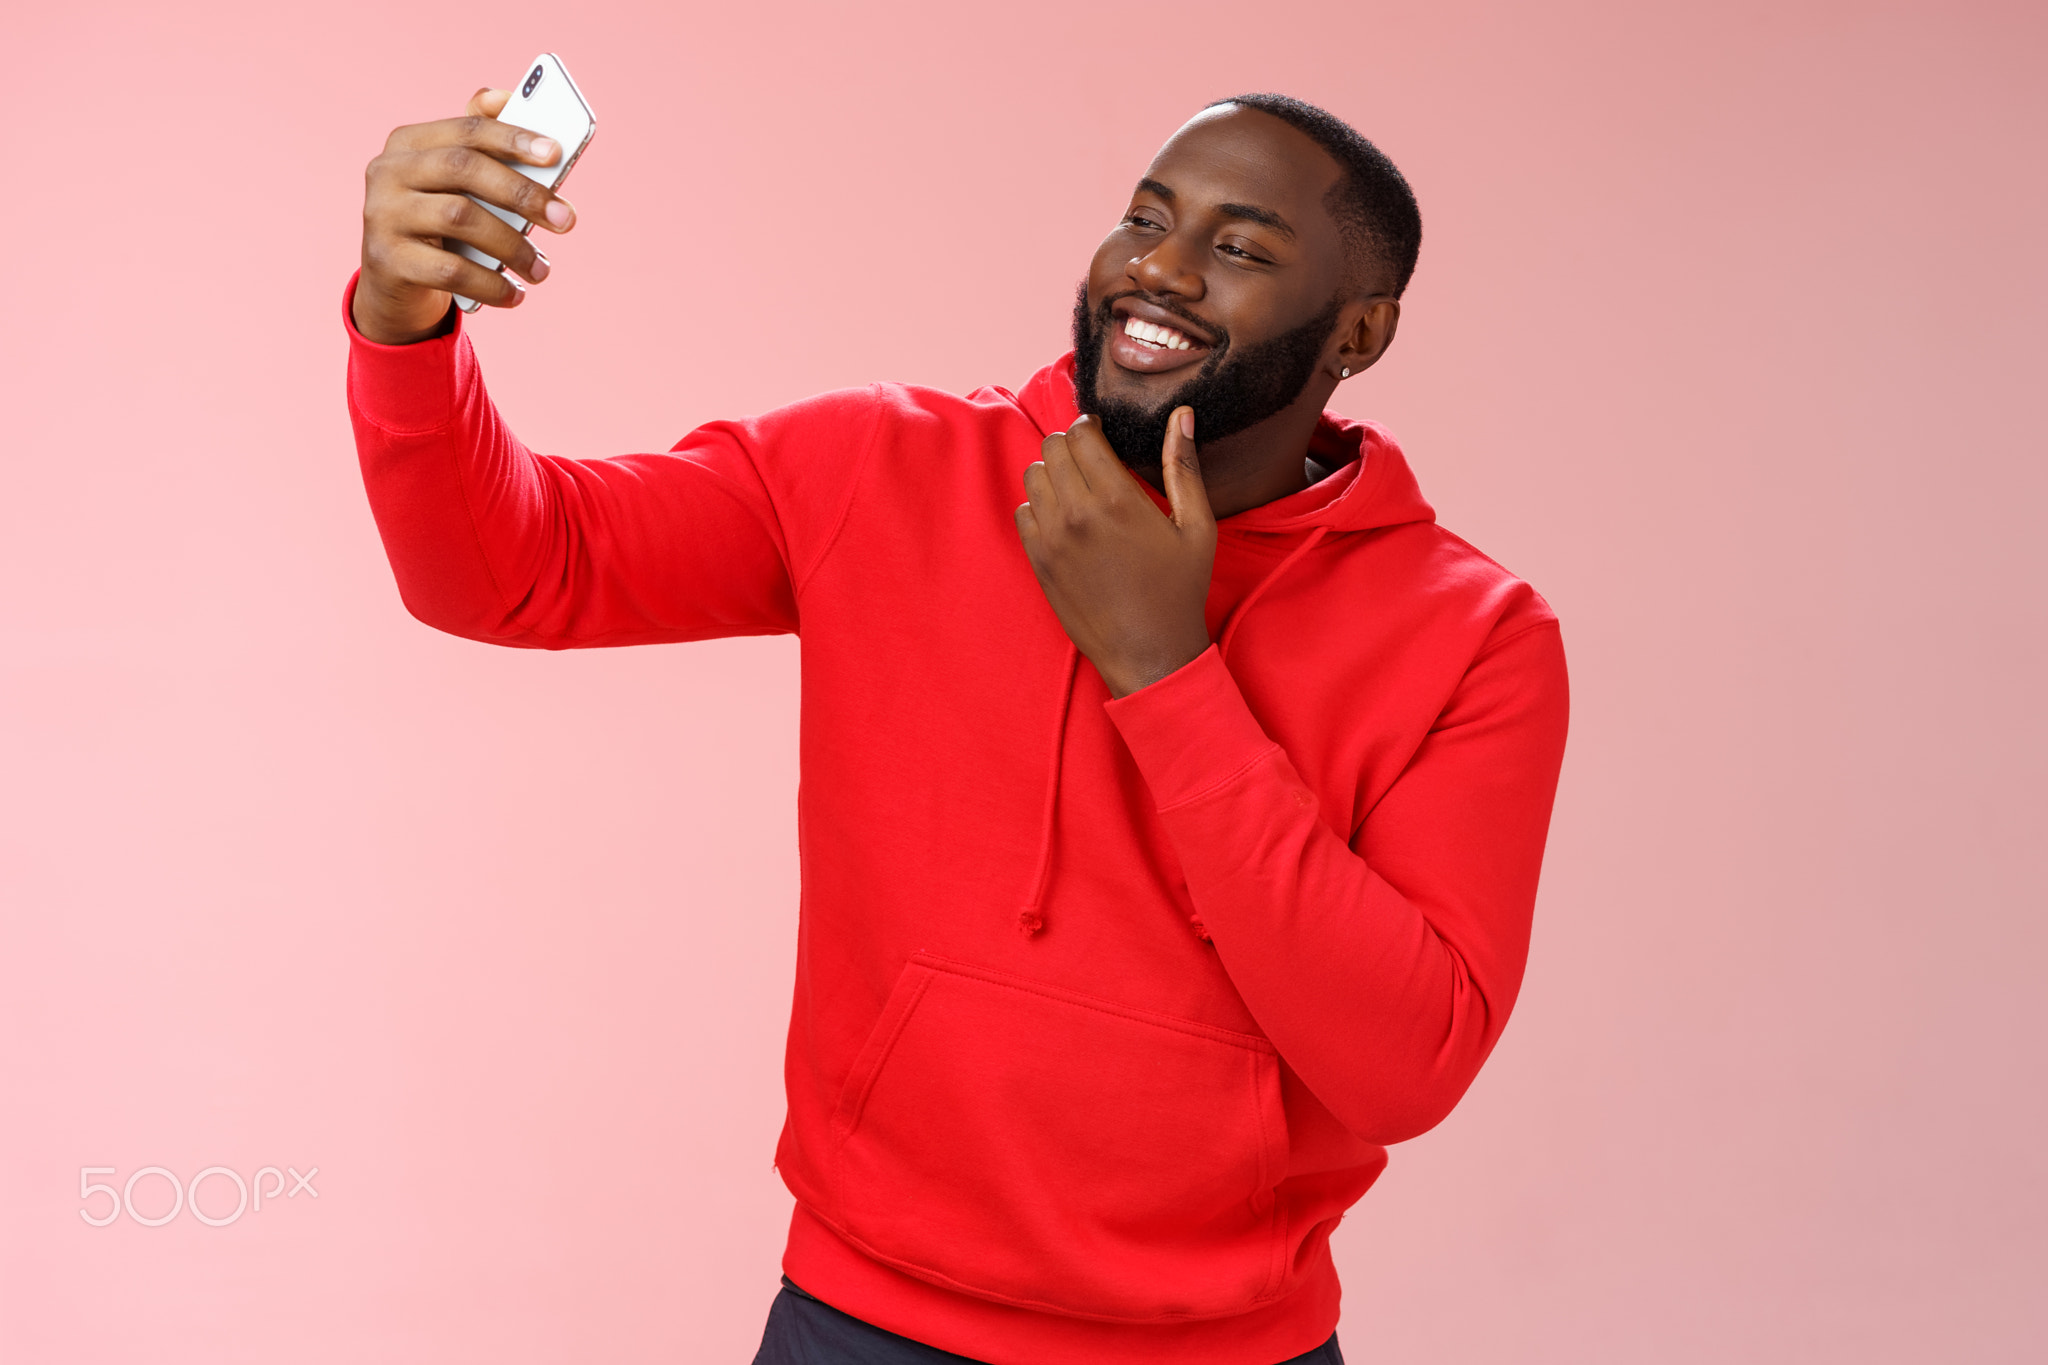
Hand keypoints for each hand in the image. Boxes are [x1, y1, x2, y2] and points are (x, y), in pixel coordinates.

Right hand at [353, 88, 578, 344]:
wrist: (393, 283)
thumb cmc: (437, 224)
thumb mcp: (453, 186)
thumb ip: (480, 149)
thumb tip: (508, 100)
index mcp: (409, 142)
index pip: (466, 129)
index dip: (512, 138)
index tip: (556, 152)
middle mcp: (388, 172)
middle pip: (463, 168)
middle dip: (522, 192)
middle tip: (565, 219)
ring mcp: (383, 215)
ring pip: (460, 218)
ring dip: (513, 246)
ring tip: (540, 268)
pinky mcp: (388, 260)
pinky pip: (451, 270)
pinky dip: (491, 285)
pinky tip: (514, 295)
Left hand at [1015, 408, 1217, 696]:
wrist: (1149, 653)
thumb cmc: (1179, 591)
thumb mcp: (1196, 527)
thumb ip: (1184, 466)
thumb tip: (1181, 414)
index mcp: (1118, 500)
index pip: (1081, 434)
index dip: (1090, 427)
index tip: (1102, 436)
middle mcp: (1078, 514)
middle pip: (1051, 447)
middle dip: (1070, 445)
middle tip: (1091, 461)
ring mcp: (1052, 539)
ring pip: (1032, 476)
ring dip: (1052, 472)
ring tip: (1078, 488)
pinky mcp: (1039, 561)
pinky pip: (1022, 512)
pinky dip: (1039, 506)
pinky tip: (1065, 518)